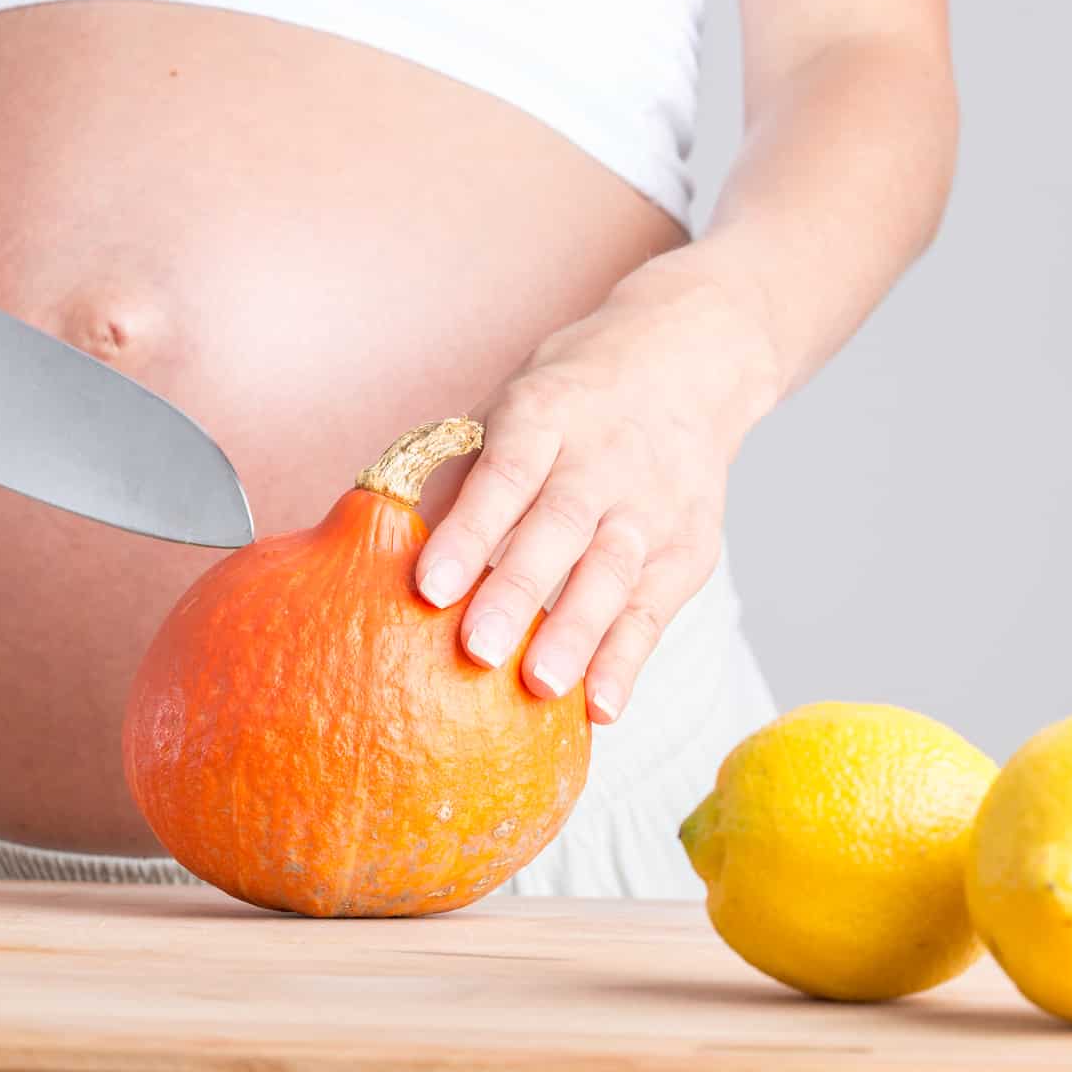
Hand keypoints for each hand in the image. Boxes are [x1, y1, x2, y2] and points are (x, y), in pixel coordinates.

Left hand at [415, 273, 778, 722]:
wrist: (685, 364)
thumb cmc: (566, 406)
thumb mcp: (508, 412)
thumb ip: (457, 480)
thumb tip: (382, 555)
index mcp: (545, 416)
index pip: (504, 475)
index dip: (468, 531)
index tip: (430, 586)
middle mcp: (604, 459)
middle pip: (560, 528)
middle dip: (518, 591)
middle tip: (477, 650)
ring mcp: (652, 506)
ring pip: (612, 573)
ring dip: (577, 634)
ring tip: (539, 686)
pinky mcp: (689, 549)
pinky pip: (653, 611)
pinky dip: (627, 660)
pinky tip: (599, 707)